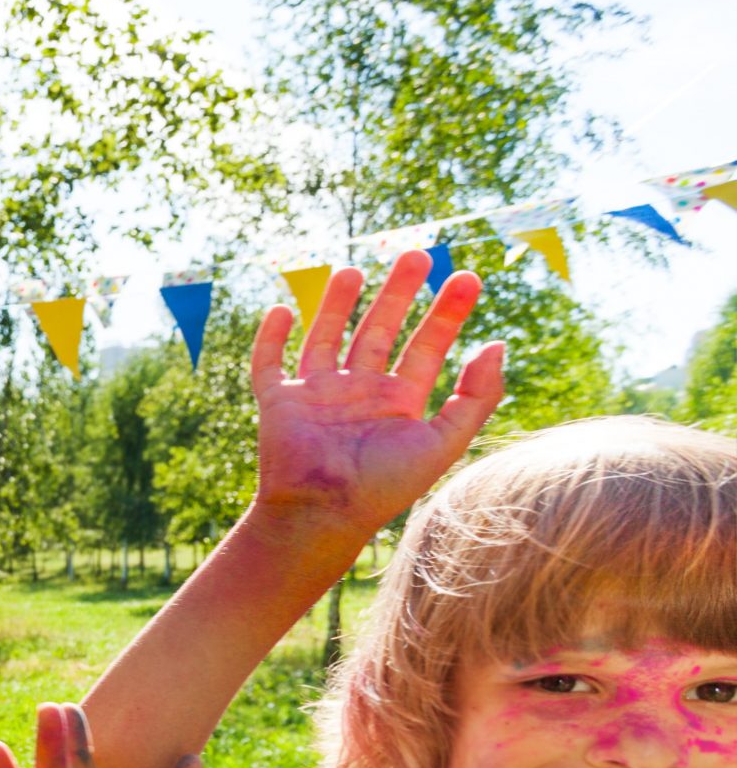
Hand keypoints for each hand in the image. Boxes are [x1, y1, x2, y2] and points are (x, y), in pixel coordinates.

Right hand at [248, 246, 506, 539]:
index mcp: (399, 401)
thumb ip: (477, 397)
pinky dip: (271, 338)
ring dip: (338, 304)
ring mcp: (317, 395)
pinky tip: (282, 310)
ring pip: (327, 337)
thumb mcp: (445, 441)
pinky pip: (270, 364)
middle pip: (380, 330)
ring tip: (354, 269)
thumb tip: (498, 344)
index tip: (468, 278)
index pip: (427, 346)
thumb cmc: (385, 486)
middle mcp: (360, 392)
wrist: (324, 513)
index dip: (448, 313)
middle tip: (417, 254)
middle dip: (399, 293)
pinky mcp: (279, 402)